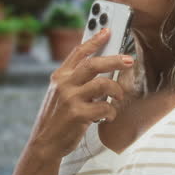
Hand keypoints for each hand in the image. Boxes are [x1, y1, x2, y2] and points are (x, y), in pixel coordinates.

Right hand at [28, 28, 133, 159]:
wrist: (44, 143)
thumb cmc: (57, 118)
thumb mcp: (59, 94)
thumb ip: (74, 80)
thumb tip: (100, 67)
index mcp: (60, 76)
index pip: (78, 52)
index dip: (94, 40)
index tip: (107, 31)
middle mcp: (64, 84)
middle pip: (94, 64)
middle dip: (115, 60)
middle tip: (129, 60)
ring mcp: (70, 99)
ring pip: (103, 84)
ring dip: (116, 91)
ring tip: (118, 97)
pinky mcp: (77, 115)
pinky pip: (105, 108)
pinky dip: (111, 112)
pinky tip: (108, 117)